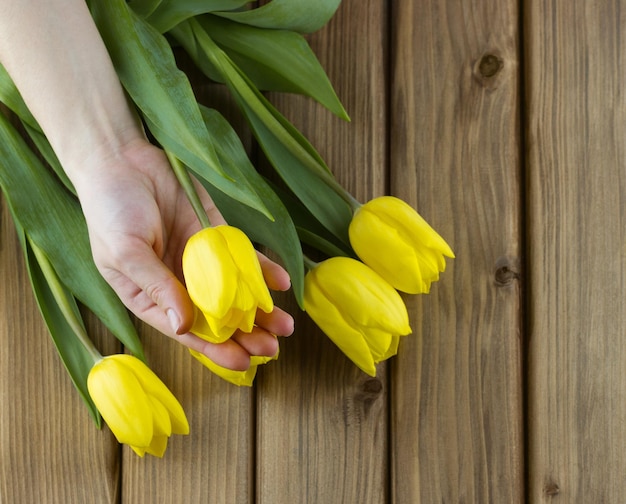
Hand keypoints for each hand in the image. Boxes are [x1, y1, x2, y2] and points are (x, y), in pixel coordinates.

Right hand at [72, 138, 293, 370]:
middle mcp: (179, 283)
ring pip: (235, 292)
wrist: (123, 160)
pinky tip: (281, 284)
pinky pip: (242, 257)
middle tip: (273, 349)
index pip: (187, 331)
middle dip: (245, 335)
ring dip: (260, 310)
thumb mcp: (125, 253)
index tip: (243, 363)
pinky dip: (262, 269)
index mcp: (151, 297)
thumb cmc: (110, 211)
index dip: (215, 349)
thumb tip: (183, 325)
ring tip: (285, 326)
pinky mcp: (216, 236)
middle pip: (217, 317)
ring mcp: (200, 260)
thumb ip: (155, 287)